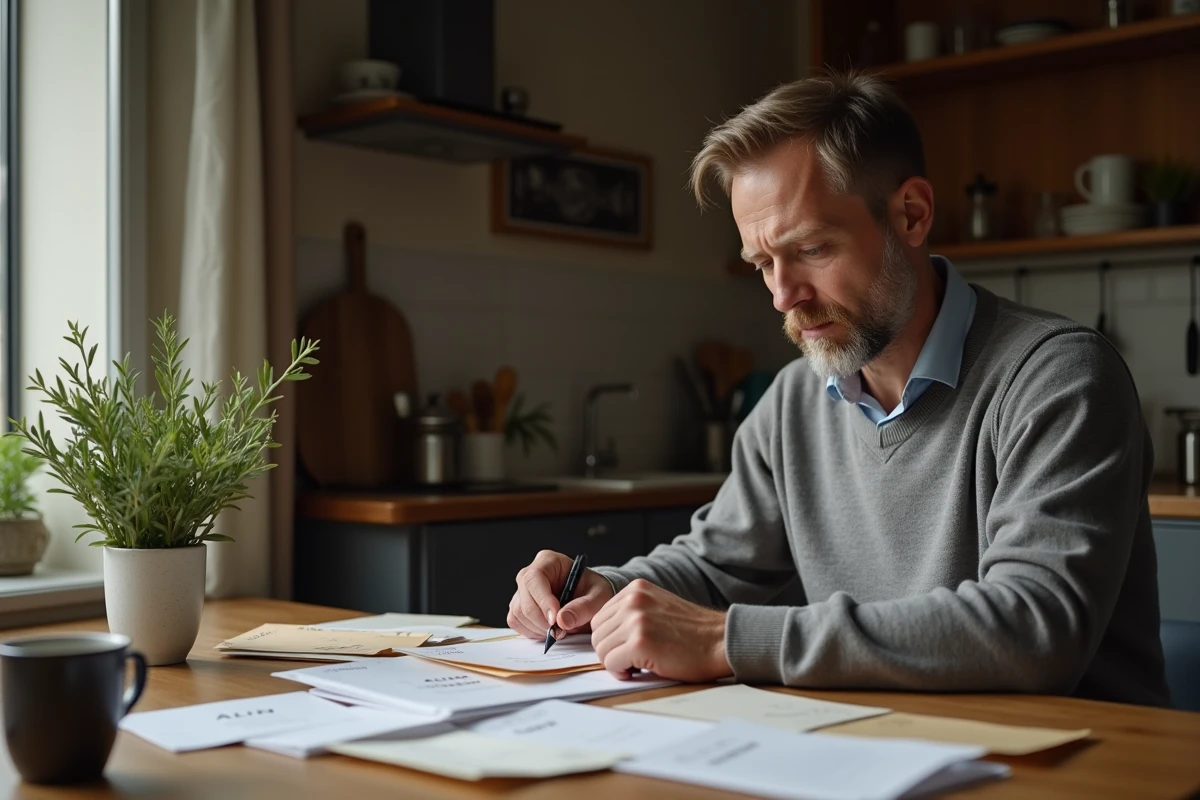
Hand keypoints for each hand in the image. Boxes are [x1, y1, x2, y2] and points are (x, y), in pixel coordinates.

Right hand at [507, 550, 614, 639]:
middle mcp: (530, 574)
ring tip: (560, 630)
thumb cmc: (593, 592)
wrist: (590, 600)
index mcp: (549, 561)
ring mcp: (522, 591)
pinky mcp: (519, 607)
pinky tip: (549, 630)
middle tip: (561, 631)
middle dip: (542, 620)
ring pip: (519, 613)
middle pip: (524, 598)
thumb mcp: (599, 597)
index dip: (543, 600)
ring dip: (538, 628)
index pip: (535, 578)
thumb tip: (562, 620)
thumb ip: (584, 607)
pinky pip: (517, 622)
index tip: (555, 619)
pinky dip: (532, 632)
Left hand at [591, 579, 731, 681]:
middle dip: (611, 651)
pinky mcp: (640, 642)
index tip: (626, 647)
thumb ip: (632, 613)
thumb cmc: (693, 633)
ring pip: (601, 649)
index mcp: (636, 589)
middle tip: (632, 660)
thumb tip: (605, 635)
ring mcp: (636, 620)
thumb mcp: (659, 608)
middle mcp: (633, 600)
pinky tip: (641, 670)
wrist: (721, 641)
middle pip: (597, 633)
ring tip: (638, 664)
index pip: (600, 617)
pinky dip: (621, 672)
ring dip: (616, 662)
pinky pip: (611, 663)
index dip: (611, 638)